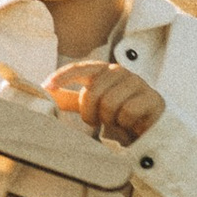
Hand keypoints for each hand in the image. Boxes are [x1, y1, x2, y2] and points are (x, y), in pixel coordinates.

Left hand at [46, 56, 165, 146]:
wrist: (152, 127)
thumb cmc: (118, 113)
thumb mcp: (92, 105)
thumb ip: (70, 98)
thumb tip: (44, 91)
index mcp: (103, 71)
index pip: (80, 69)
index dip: (62, 76)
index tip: (46, 87)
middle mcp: (120, 72)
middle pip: (92, 93)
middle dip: (90, 113)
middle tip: (98, 121)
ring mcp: (138, 83)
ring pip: (110, 104)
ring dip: (110, 120)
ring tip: (117, 122)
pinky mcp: (153, 97)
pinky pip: (128, 113)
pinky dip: (126, 124)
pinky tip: (132, 124)